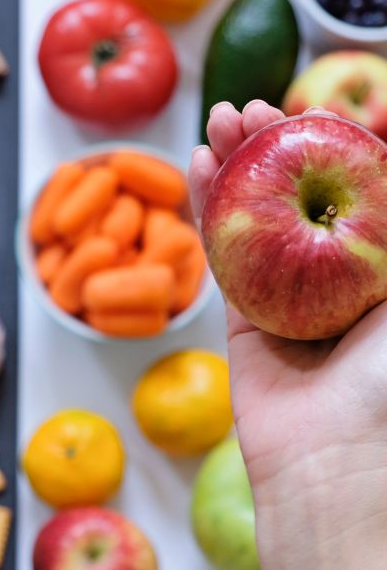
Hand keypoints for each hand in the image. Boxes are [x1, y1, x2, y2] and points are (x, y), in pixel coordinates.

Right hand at [190, 100, 386, 569]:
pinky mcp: (245, 321)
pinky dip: (210, 209)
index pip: (362, 191)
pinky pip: (225, 255)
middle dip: (276, 148)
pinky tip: (201, 166)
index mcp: (385, 271)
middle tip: (252, 108)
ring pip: (257, 218)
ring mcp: (289, 298)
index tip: (321, 105)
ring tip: (220, 119)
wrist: (343, 464)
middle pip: (302, 197)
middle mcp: (340, 279)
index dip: (339, 144)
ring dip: (237, 168)